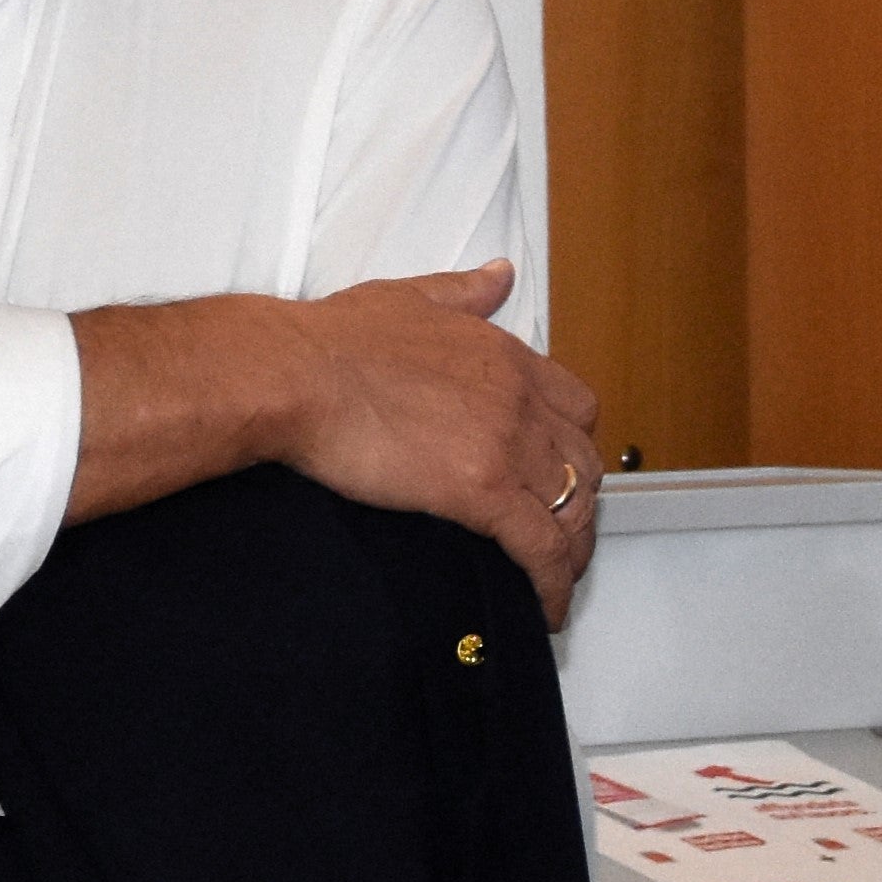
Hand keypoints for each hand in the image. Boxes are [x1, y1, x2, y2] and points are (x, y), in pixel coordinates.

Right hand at [280, 263, 606, 624]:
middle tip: (559, 531)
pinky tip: (545, 606)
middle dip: (579, 501)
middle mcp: (518, 398)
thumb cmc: (335, 341)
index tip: (561, 470)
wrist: (297, 373)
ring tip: (555, 577)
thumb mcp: (412, 297)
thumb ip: (464, 292)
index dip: (574, 445)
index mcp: (504, 356)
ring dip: (572, 548)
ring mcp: (506, 445)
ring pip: (573, 508)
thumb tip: (498, 276)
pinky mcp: (483, 491)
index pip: (577, 406)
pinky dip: (551, 582)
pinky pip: (540, 547)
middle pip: (584, 462)